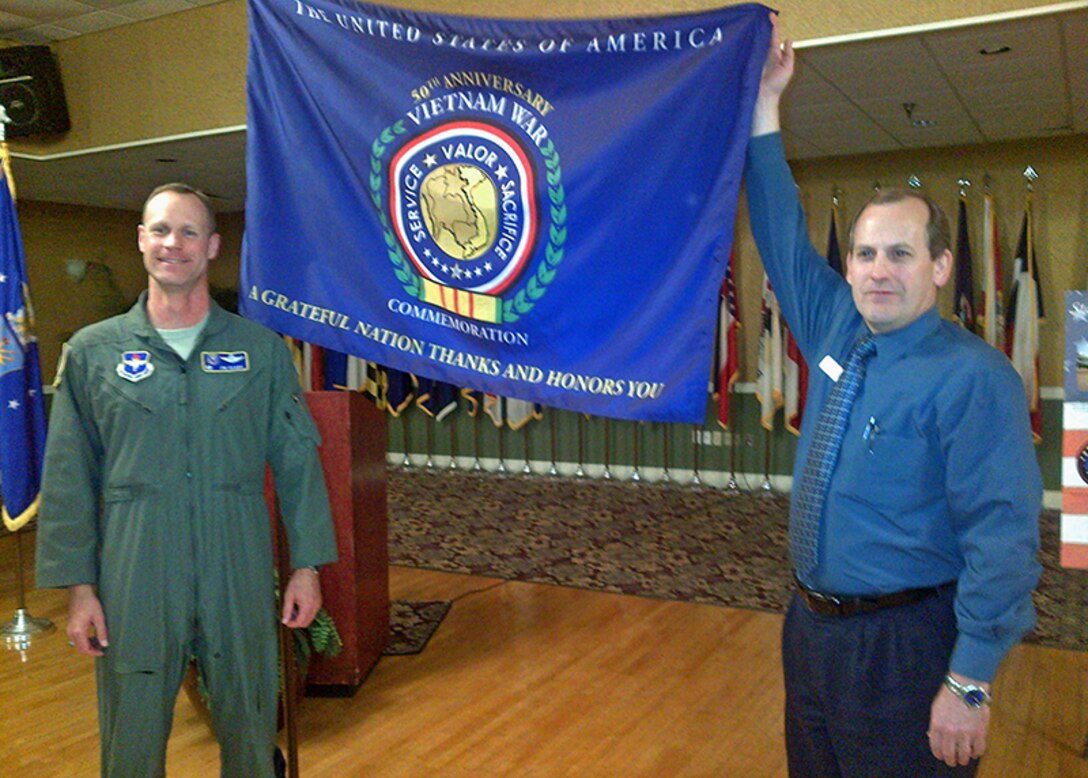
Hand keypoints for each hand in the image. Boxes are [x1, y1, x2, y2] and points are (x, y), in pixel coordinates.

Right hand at [67, 584, 108, 656]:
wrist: (79, 593)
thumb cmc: (90, 603)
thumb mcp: (99, 617)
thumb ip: (102, 632)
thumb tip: (105, 644)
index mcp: (78, 631)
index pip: (84, 649)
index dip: (94, 653)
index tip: (103, 652)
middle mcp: (71, 632)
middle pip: (80, 648)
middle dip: (91, 650)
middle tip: (102, 647)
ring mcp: (69, 630)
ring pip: (78, 644)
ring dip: (88, 645)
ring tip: (100, 641)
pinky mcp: (70, 627)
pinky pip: (76, 638)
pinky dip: (84, 640)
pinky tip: (93, 636)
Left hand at [281, 567, 321, 628]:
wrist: (307, 571)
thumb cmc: (297, 582)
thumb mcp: (289, 596)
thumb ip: (286, 610)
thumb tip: (284, 621)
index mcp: (307, 606)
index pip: (300, 623)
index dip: (292, 624)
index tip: (286, 621)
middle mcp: (315, 607)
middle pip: (306, 623)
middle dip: (297, 622)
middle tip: (289, 616)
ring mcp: (318, 604)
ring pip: (310, 618)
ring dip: (302, 618)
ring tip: (294, 610)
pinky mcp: (319, 601)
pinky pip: (313, 612)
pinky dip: (306, 613)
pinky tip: (300, 606)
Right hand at [751, 13, 794, 136]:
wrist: (763, 98)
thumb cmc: (776, 87)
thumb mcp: (788, 69)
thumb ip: (788, 54)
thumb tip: (788, 40)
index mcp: (774, 55)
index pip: (774, 37)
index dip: (773, 26)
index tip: (770, 15)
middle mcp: (764, 55)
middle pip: (763, 37)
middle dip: (762, 26)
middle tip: (759, 15)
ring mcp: (754, 59)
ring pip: (754, 42)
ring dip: (754, 32)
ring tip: (752, 21)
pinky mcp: (747, 63)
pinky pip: (746, 51)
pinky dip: (746, 43)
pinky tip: (745, 36)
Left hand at [928, 673, 990, 765]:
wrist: (965, 688)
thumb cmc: (949, 696)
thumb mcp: (936, 710)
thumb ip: (935, 725)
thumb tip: (932, 736)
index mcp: (937, 726)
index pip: (936, 748)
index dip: (939, 755)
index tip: (942, 756)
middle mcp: (950, 733)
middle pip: (950, 755)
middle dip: (951, 760)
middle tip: (953, 761)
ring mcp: (965, 734)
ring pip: (964, 756)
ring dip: (964, 760)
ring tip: (964, 759)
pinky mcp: (979, 733)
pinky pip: (979, 750)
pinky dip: (976, 753)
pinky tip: (974, 752)